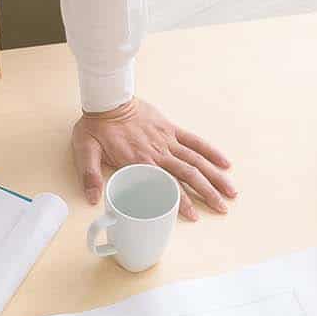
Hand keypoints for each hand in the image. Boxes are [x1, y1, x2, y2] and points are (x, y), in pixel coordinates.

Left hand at [71, 99, 235, 221]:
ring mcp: (167, 140)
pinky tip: (225, 163)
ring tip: (230, 191)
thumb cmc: (96, 127)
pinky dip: (210, 151)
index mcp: (139, 161)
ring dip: (215, 176)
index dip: (181, 202)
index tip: (194, 216)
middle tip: (222, 208)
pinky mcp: (170, 129)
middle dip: (208, 193)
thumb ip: (90, 175)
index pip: (166, 185)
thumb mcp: (86, 150)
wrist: (108, 99)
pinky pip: (194, 141)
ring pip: (196, 160)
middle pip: (189, 174)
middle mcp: (158, 152)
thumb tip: (93, 199)